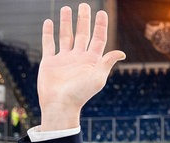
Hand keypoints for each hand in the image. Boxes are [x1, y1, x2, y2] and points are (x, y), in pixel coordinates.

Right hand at [37, 2, 124, 130]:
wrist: (60, 105)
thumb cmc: (80, 94)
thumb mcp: (98, 78)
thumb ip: (107, 62)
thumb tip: (121, 52)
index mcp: (91, 60)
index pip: (98, 39)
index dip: (100, 26)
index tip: (101, 12)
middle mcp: (78, 58)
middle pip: (82, 34)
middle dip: (83, 19)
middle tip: (84, 5)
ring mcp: (64, 59)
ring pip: (65, 36)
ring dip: (66, 22)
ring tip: (66, 8)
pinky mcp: (49, 62)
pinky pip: (49, 44)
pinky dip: (48, 33)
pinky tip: (49, 22)